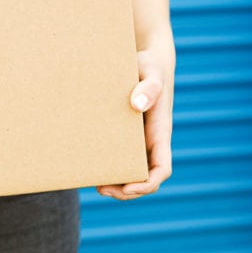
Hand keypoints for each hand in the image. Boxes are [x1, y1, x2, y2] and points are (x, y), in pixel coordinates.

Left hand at [97, 49, 172, 199]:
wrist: (142, 61)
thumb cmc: (149, 66)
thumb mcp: (151, 71)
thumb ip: (149, 86)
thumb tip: (137, 104)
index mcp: (160, 133)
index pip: (162, 168)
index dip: (148, 184)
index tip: (129, 186)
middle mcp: (150, 141)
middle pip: (144, 178)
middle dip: (126, 191)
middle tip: (101, 189)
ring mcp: (137, 140)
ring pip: (130, 172)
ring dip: (115, 183)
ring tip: (93, 183)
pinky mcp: (123, 135)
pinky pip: (117, 157)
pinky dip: (107, 166)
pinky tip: (89, 165)